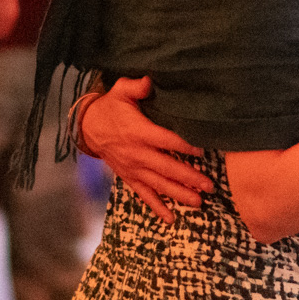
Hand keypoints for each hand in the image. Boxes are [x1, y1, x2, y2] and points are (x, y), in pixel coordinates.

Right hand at [82, 77, 214, 223]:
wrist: (88, 127)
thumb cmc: (111, 107)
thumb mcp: (121, 91)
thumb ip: (136, 87)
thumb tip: (150, 81)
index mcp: (139, 132)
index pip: (167, 140)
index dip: (185, 145)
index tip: (203, 150)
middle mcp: (137, 154)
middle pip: (167, 168)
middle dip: (189, 177)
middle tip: (209, 186)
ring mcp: (133, 169)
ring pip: (159, 185)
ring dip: (179, 194)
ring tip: (198, 203)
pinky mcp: (129, 177)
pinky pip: (144, 195)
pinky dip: (157, 207)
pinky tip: (171, 218)